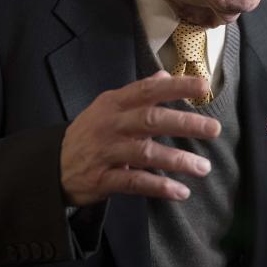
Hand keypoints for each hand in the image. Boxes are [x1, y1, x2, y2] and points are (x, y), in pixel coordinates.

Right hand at [60, 71, 221, 205]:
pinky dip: (159, 187)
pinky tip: (180, 192)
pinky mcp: (102, 179)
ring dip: (177, 160)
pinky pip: (134, 183)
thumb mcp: (109, 106)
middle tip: (213, 129)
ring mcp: (106, 152)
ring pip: (145, 153)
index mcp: (114, 103)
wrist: (53, 165)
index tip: (203, 86)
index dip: (176, 86)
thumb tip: (165, 75)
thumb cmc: (91, 132)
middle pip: (150, 120)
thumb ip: (138, 93)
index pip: (148, 89)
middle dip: (184, 123)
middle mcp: (111, 124)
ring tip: (203, 167)